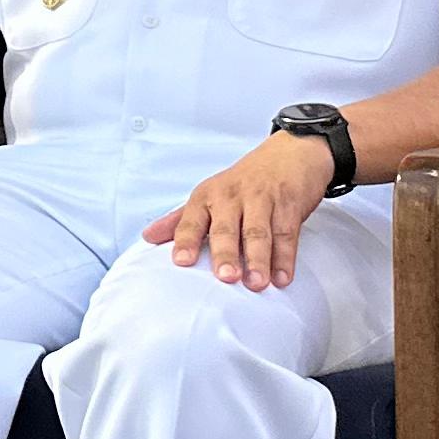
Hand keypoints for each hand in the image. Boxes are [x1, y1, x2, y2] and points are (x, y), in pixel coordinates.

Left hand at [146, 132, 334, 290]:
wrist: (290, 154)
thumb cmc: (243, 181)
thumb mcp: (208, 194)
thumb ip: (180, 219)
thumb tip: (148, 237)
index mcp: (206, 196)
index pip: (191, 220)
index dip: (184, 240)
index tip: (180, 262)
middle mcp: (231, 197)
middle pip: (226, 228)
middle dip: (224, 253)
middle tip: (225, 277)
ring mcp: (262, 201)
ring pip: (258, 232)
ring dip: (258, 260)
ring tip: (255, 283)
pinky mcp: (289, 206)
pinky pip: (286, 234)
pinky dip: (285, 258)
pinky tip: (282, 278)